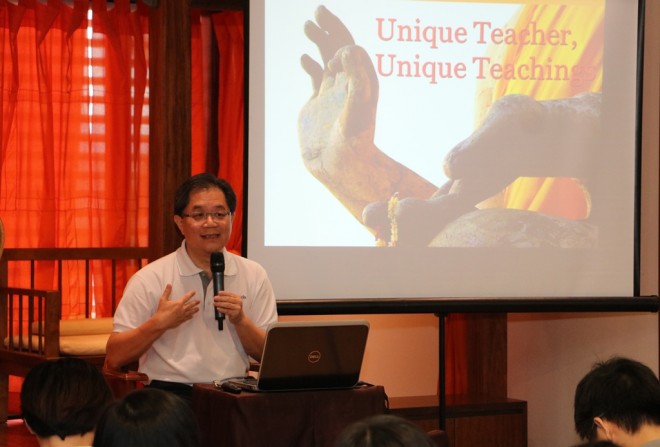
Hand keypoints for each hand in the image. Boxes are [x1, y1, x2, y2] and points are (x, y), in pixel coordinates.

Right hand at [155, 284, 198, 328]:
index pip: (186, 297)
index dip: (191, 294)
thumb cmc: (162, 311)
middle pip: (191, 305)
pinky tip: (192, 316)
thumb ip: (167, 292)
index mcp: (179, 303)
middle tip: (198, 301)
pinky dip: (190, 316)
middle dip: (195, 302)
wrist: (161, 322)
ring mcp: (182, 315)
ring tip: (198, 308)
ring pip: (190, 312)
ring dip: (194, 310)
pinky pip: (187, 318)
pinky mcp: (181, 321)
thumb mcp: (163, 300)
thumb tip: (169, 285)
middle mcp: (182, 309)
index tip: (194, 292)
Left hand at [214, 291, 245, 324]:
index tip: (218, 293)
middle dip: (220, 298)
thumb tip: (218, 296)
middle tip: (215, 298)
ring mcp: (237, 308)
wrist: (239, 318)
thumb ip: (227, 299)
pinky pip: (227, 311)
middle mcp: (238, 302)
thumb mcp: (233, 302)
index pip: (230, 294)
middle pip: (228, 299)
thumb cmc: (234, 309)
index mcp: (238, 298)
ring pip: (227, 305)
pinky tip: (218, 308)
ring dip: (220, 304)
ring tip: (215, 303)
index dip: (224, 293)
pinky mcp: (235, 313)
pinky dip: (221, 309)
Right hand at [298, 6, 383, 219]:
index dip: (340, 40)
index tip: (329, 49)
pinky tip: (304, 58)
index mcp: (362, 81)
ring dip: (319, 40)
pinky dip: (310, 65)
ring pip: (326, 59)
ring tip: (308, 24)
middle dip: (329, 28)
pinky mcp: (318, 104)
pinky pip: (316, 77)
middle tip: (317, 11)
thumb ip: (357, 78)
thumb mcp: (358, 107)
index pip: (351, 49)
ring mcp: (332, 93)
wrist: (339, 165)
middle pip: (339, 48)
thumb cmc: (353, 141)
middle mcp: (348, 84)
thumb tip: (349, 48)